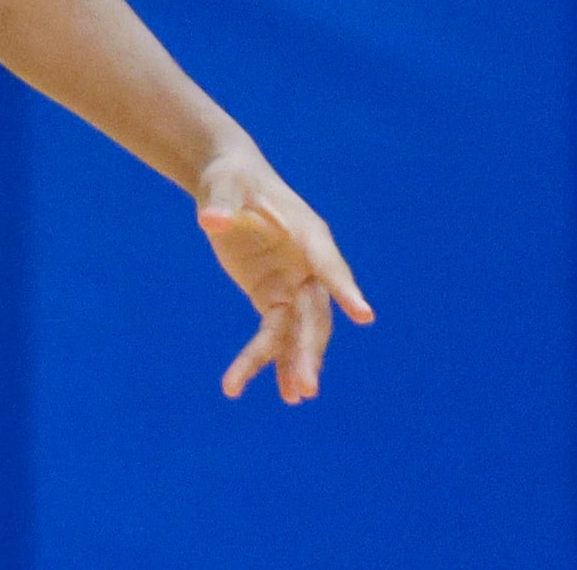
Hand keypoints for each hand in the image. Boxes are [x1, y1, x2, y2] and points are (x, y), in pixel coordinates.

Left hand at [198, 147, 373, 403]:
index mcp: (307, 233)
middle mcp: (308, 264)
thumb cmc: (231, 178)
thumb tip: (211, 222)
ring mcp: (293, 284)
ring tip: (292, 399)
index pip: (328, 264)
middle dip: (310, 349)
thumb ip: (221, 204)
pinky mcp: (273, 296)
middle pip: (315, 313)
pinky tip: (268, 389)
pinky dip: (270, 359)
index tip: (365, 316)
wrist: (228, 184)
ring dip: (293, 363)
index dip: (345, 288)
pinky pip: (274, 334)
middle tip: (308, 387)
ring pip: (298, 332)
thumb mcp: (223, 185)